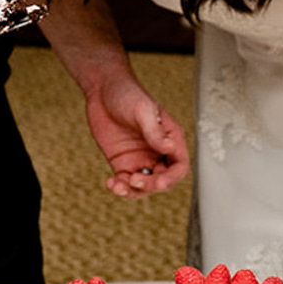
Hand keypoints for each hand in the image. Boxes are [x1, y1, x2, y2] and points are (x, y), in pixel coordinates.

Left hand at [82, 72, 189, 199]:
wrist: (102, 91)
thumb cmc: (127, 94)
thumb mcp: (143, 110)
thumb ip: (155, 131)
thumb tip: (169, 148)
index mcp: (171, 139)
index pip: (180, 166)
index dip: (172, 178)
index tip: (158, 182)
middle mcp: (158, 153)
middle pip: (163, 181)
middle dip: (150, 186)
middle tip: (134, 181)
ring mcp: (141, 160)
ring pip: (144, 187)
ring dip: (133, 192)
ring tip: (117, 185)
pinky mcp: (123, 163)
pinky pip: (125, 183)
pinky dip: (119, 188)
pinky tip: (110, 184)